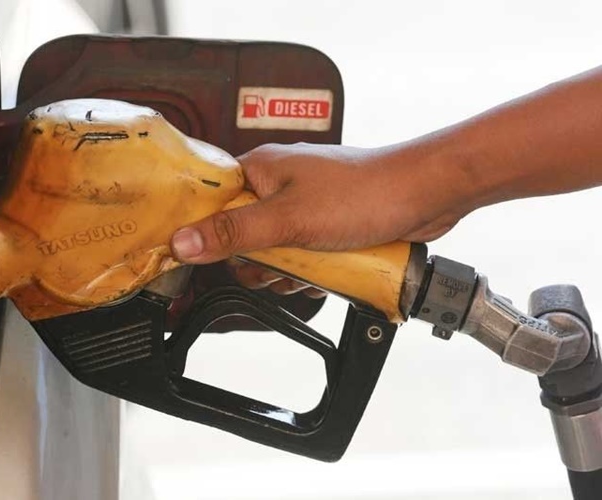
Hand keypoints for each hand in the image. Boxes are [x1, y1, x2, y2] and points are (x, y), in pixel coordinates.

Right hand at [170, 142, 470, 264]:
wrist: (425, 196)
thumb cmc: (364, 194)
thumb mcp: (288, 221)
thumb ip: (233, 233)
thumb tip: (181, 241)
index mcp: (260, 169)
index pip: (211, 202)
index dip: (207, 233)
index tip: (215, 257)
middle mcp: (277, 185)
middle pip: (239, 235)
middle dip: (257, 262)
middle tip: (278, 266)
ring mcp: (302, 206)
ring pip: (271, 252)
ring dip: (286, 271)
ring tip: (309, 270)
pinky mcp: (323, 225)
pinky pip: (298, 256)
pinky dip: (307, 271)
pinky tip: (323, 274)